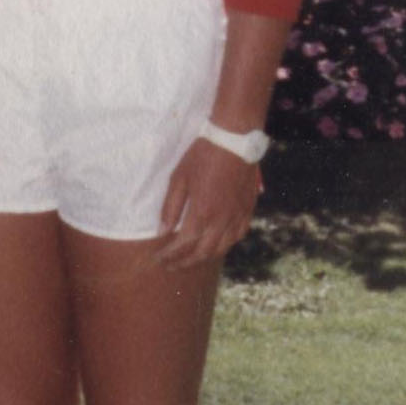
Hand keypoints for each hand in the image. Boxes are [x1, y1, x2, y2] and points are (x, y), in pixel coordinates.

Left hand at [154, 136, 259, 270]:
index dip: (169, 255)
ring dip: (204, 257)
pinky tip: (216, 244)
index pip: (183, 245)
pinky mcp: (248, 210)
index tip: (158, 259)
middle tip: (170, 264)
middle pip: (202, 253)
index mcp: (202, 213)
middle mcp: (221, 220)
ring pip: (221, 248)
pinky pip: (238, 236)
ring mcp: (237, 217)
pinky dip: (225, 245)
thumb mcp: (179, 178)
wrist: (234, 140)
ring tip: (190, 259)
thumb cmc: (202, 156)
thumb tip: (163, 230)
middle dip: (184, 262)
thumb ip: (171, 207)